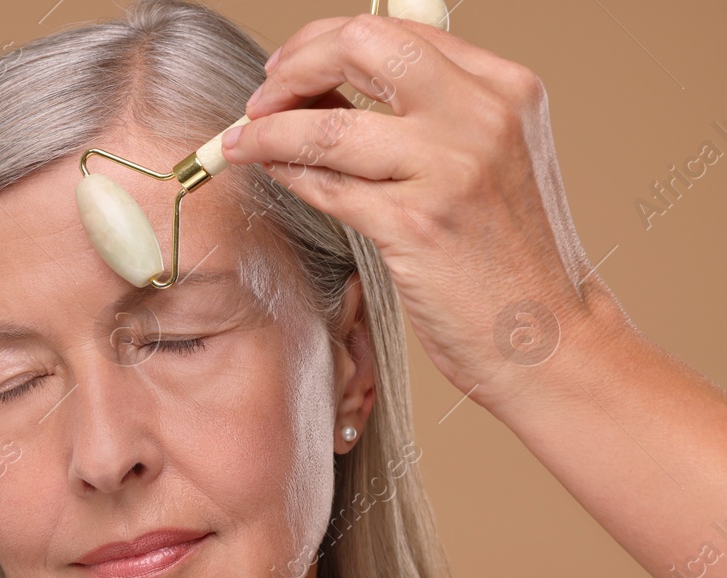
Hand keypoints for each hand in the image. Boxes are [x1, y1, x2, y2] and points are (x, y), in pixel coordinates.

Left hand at [222, 13, 607, 408]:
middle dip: (294, 66)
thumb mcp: (490, 157)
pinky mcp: (415, 225)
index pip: (393, 31)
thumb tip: (328, 88)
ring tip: (244, 141)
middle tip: (262, 97)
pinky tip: (274, 175)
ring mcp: (450, 168)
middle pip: (362, 48)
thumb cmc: (510, 255)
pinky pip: (327, 186)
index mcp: (503, 87)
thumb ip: (426, 114)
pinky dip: (288, 175)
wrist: (547, 333)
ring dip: (269, 131)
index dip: (325, 43)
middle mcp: (482, 115)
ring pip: (328, 124)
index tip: (290, 67)